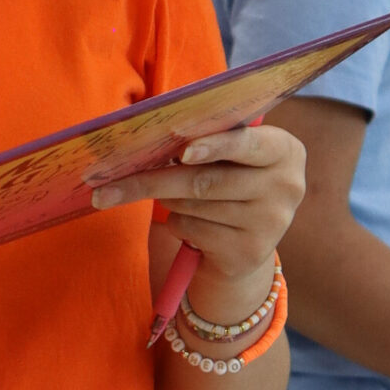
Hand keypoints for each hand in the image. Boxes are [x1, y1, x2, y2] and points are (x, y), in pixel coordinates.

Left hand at [92, 124, 307, 321]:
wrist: (247, 241)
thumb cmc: (228, 179)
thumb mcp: (230, 156)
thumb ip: (204, 140)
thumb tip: (145, 135)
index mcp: (285, 150)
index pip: (248, 144)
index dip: (214, 146)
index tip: (181, 151)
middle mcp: (286, 187)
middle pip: (204, 180)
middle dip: (152, 180)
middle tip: (103, 185)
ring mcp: (271, 224)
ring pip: (191, 205)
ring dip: (166, 199)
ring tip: (170, 195)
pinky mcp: (249, 253)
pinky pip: (190, 230)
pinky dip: (177, 223)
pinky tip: (192, 223)